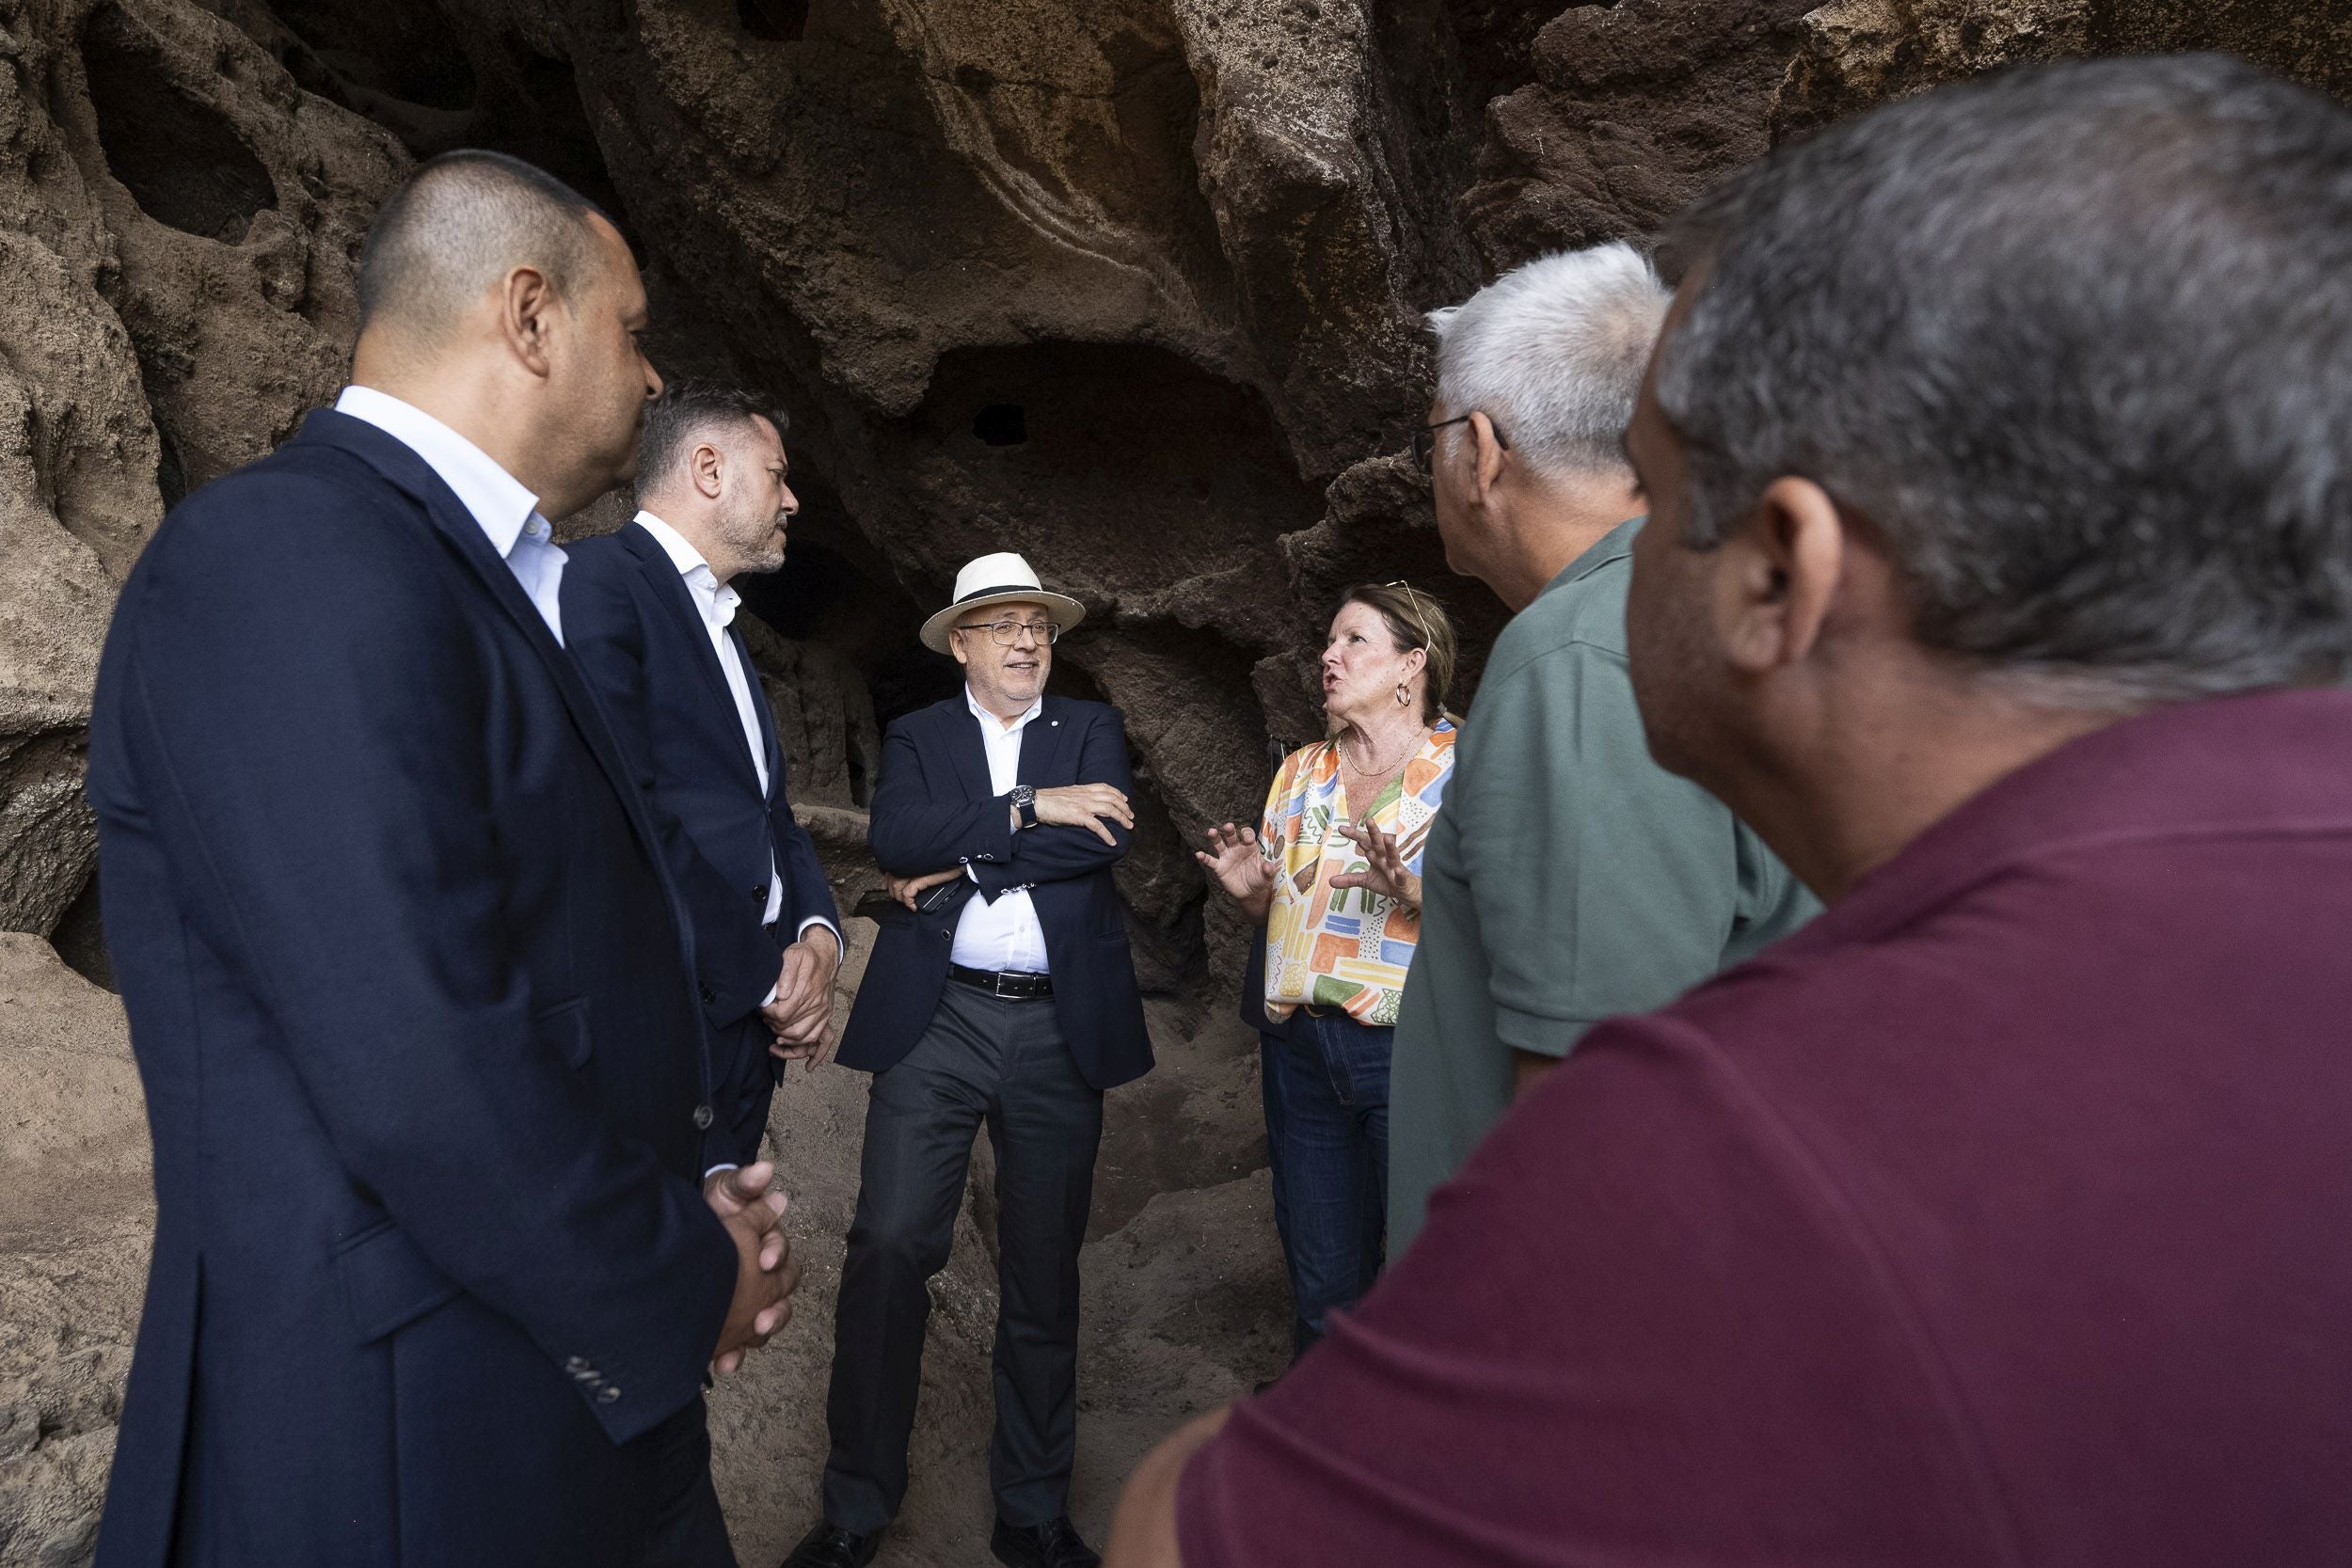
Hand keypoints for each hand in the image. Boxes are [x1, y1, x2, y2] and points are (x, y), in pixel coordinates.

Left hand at [705, 1161, 796, 1374]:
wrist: (682, 1229)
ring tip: (745, 1346)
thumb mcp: (726, 1191)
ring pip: (766, 1321)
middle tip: (762, 1319)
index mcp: (767, 1242)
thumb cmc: (714, 1208)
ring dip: (759, 1336)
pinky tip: (723, 1364)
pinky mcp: (731, 1319)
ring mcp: (749, 1298)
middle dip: (775, 1309)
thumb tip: (766, 1170)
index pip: (780, 1252)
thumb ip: (744, 1183)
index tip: (763, 1260)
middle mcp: (765, 1273)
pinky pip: (740, 1342)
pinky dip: (734, 1355)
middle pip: (781, 1294)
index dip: (775, 1256)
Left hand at [761, 929, 840, 1073]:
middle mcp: (817, 1005)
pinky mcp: (826, 1018)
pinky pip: (825, 1041)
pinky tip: (808, 1066)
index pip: (783, 1013)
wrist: (825, 956)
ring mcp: (823, 1013)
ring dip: (788, 1044)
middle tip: (765, 1020)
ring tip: (775, 1042)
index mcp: (807, 990)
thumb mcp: (793, 955)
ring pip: (805, 1038)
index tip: (761, 1009)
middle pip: (791, 1029)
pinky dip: (816, 1055)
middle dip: (774, 1028)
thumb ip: (785, 973)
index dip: (768, 1014)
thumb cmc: (806, 956)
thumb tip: (781, 994)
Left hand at [886, 867, 962, 909]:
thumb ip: (913, 869)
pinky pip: (908, 892)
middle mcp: (911, 861)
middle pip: (892, 877)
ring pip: (897, 885)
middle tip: (901, 898)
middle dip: (893, 891)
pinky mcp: (924, 877)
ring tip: (908, 902)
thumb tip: (894, 879)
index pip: (891, 867)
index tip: (886, 885)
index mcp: (911, 857)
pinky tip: (913, 906)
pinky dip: (908, 901)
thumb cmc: (949, 863)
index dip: (887, 878)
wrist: (964, 862)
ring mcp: (916, 868)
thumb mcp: (929, 866)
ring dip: (900, 898)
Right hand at [1033, 783, 1134, 845]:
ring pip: (1110, 810)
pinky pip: (1098, 826)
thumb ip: (1077, 796)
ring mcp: (1083, 805)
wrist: (1036, 803)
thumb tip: (1083, 802)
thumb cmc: (1048, 800)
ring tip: (1128, 827)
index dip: (1117, 793)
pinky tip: (1112, 841)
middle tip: (1131, 816)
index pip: (1105, 787)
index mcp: (1082, 789)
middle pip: (1112, 799)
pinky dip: (1107, 834)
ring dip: (1122, 819)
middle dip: (1125, 808)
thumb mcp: (1066, 794)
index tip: (1125, 799)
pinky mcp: (1079, 816)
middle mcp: (1086, 795)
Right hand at [1194, 822, 1273, 915]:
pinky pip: (1211, 861)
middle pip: (1231, 836)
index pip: (1247, 834)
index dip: (1246, 834)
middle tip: (1228, 826)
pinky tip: (1199, 854)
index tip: (1247, 839)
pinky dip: (1204, 858)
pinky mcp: (1220, 867)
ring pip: (1219, 844)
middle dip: (1230, 830)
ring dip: (1215, 838)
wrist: (1251, 892)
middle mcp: (1237, 848)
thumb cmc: (1260, 879)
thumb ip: (1268, 870)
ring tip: (1211, 832)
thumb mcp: (1267, 875)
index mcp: (1249, 846)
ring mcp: (1227, 857)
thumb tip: (1268, 866)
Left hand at [1331, 818, 1419, 909]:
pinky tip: (1399, 870)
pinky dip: (1400, 873)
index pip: (1364, 842)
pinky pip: (1402, 876)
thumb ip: (1350, 879)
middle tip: (1369, 820)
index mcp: (1376, 855)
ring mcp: (1395, 868)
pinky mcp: (1403, 879)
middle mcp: (1385, 858)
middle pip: (1379, 843)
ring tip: (1388, 839)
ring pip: (1393, 855)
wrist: (1406, 892)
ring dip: (1390, 847)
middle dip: (1374, 832)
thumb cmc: (1387, 882)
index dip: (1354, 835)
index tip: (1341, 828)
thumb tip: (1330, 881)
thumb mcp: (1366, 881)